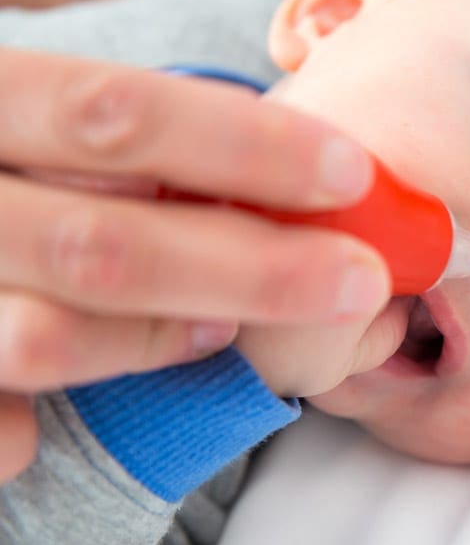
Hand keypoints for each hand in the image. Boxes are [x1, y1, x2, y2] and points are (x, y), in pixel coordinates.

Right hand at [0, 48, 389, 479]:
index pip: (112, 113)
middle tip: (359, 279)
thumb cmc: (16, 179)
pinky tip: (65, 419)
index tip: (351, 171)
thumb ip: (128, 144)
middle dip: (251, 270)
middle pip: (101, 242)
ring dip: (157, 341)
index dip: (240, 143)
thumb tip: (314, 174)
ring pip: (43, 339)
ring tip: (220, 334)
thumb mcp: (50, 133)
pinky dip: (35, 431)